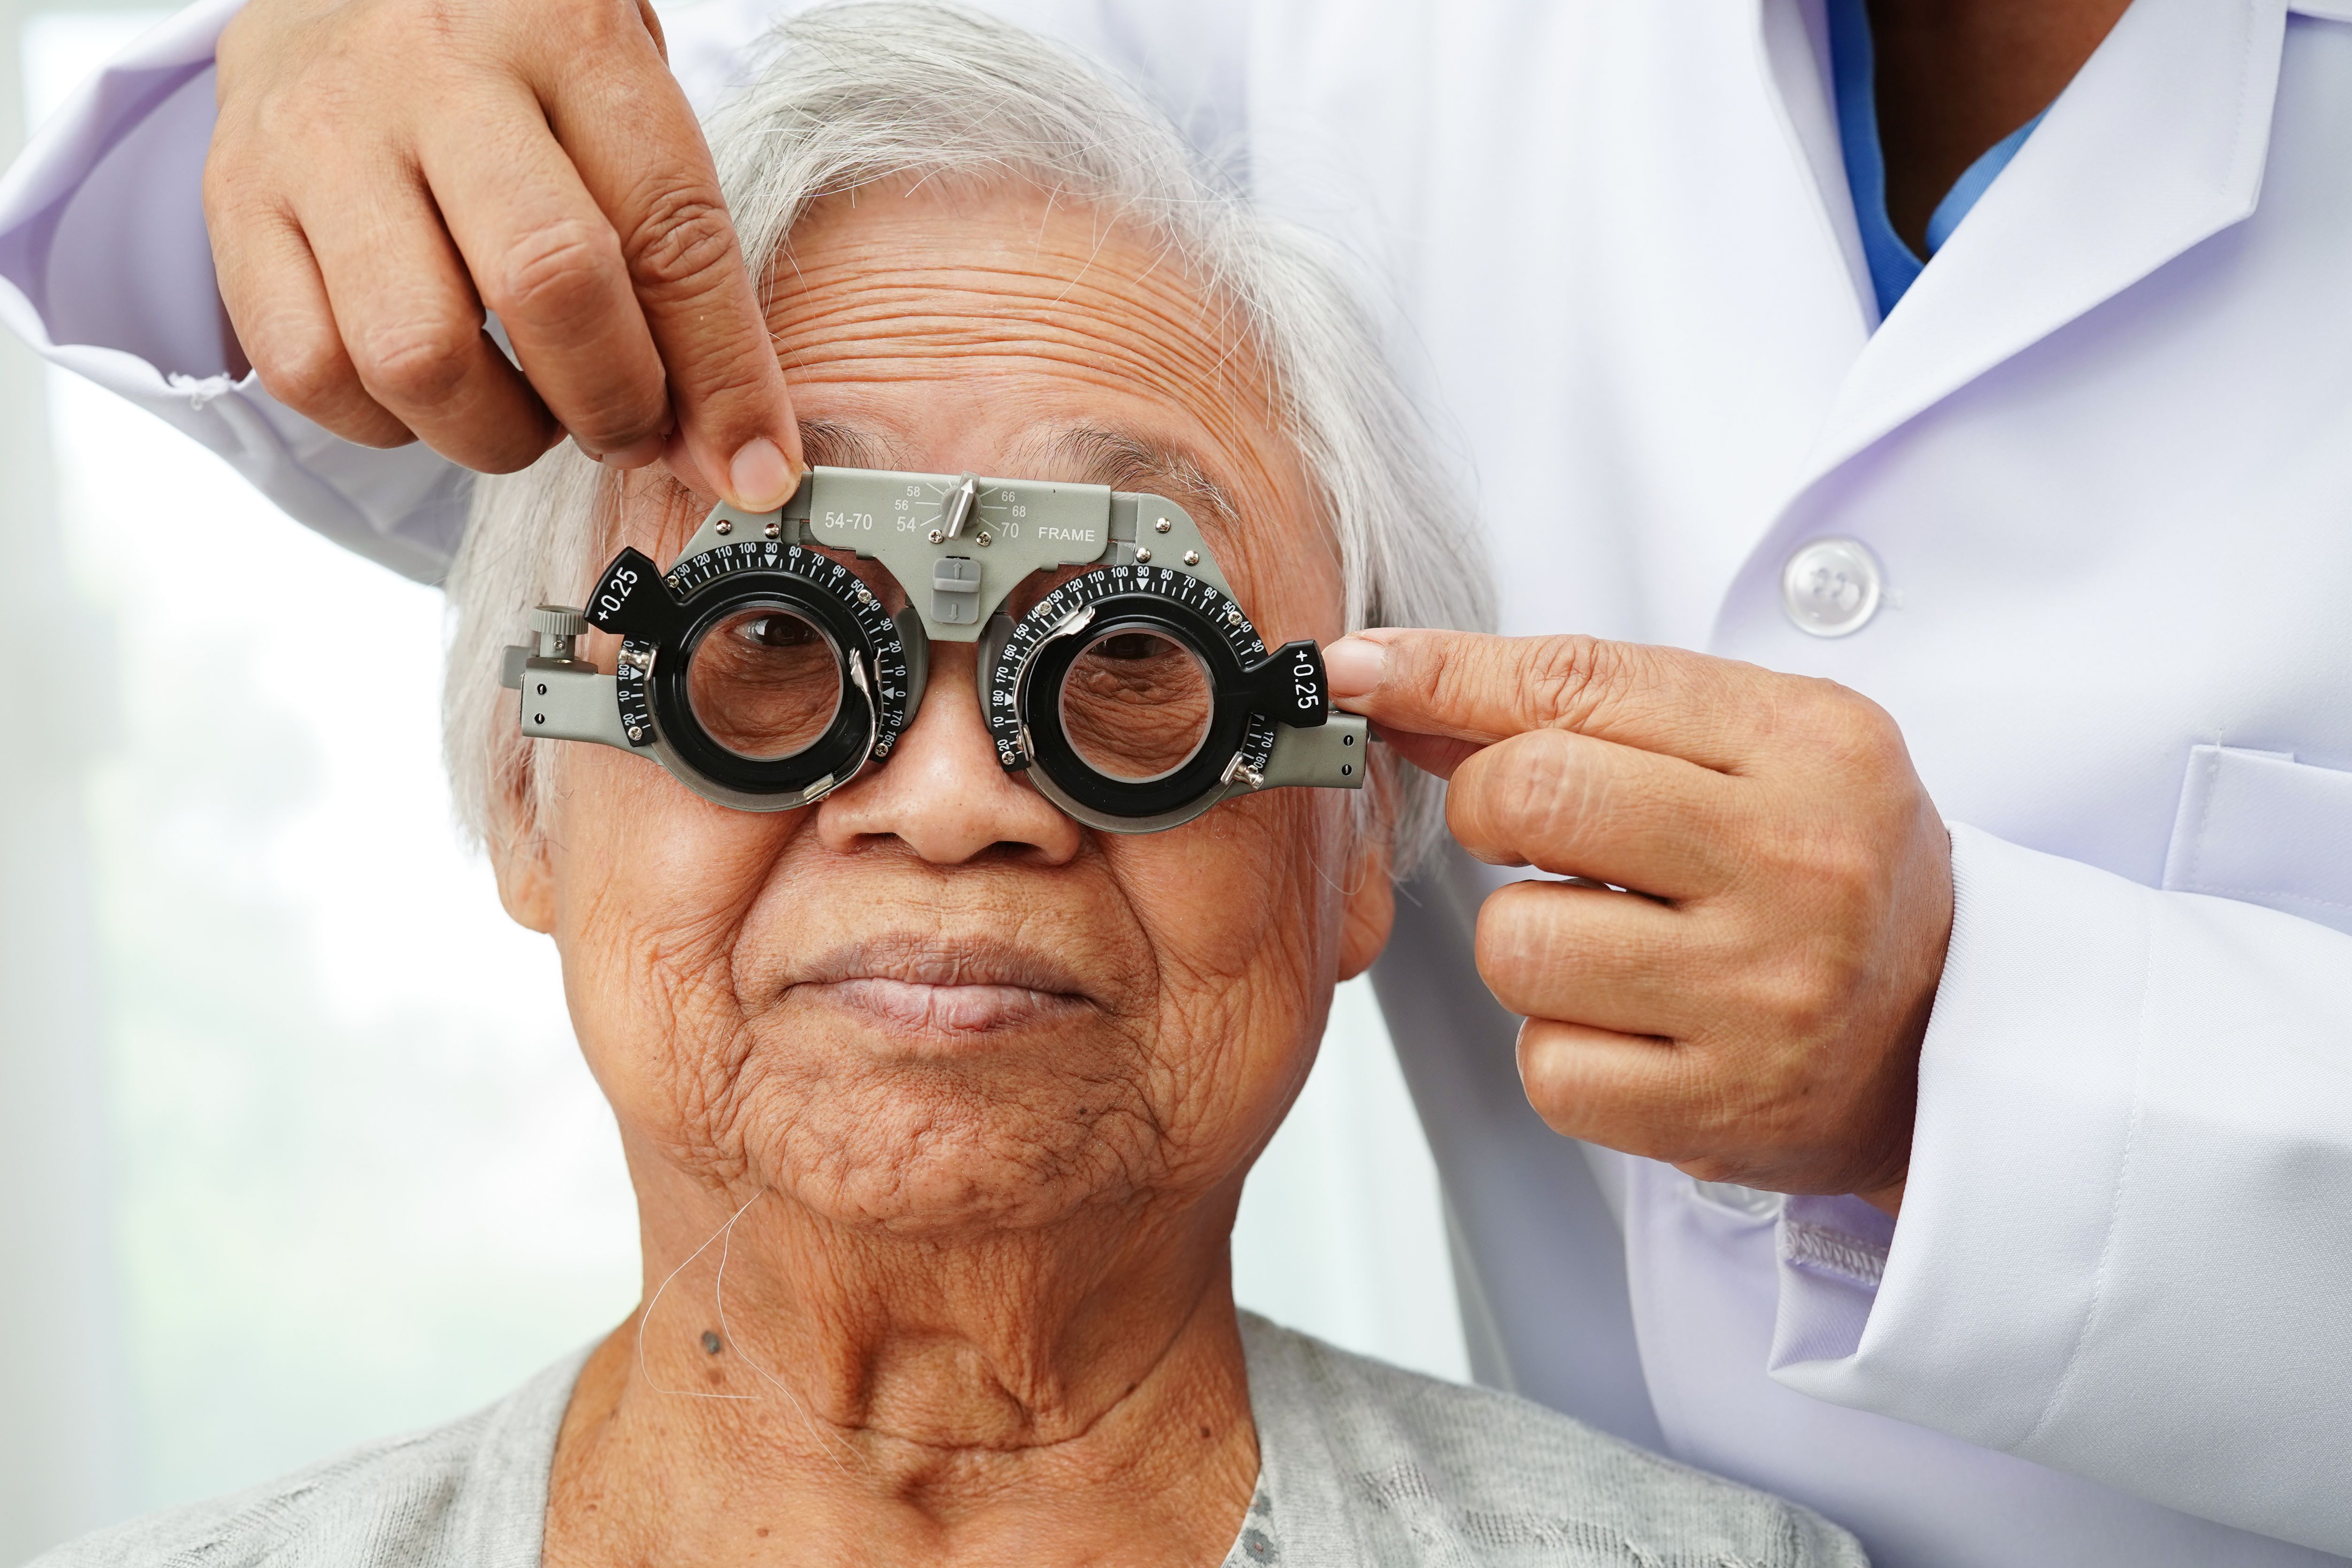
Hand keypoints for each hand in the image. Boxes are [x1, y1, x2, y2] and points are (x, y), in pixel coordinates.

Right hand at [206, 0, 801, 507]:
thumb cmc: (510, 60)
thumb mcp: (618, 104)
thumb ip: (681, 253)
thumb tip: (733, 448)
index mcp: (563, 33)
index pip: (669, 232)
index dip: (724, 375)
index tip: (753, 464)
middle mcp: (435, 75)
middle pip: (548, 286)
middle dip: (613, 404)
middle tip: (632, 433)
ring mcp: (322, 138)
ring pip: (419, 354)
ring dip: (500, 432)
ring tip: (532, 413)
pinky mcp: (237, 203)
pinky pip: (314, 372)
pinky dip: (389, 424)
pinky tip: (433, 392)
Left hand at [1328, 630, 1952, 1212]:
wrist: (1952, 1035)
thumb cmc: (1828, 869)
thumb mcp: (1751, 748)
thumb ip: (1586, 709)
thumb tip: (1396, 685)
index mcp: (1808, 749)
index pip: (1579, 682)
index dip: (1443, 673)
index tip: (1360, 672)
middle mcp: (1794, 867)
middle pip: (1529, 797)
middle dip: (1485, 808)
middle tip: (1526, 833)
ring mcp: (1762, 998)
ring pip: (1516, 945)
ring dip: (1527, 943)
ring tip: (1609, 944)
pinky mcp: (1719, 1112)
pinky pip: (1546, 1067)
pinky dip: (1562, 1049)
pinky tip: (1632, 1028)